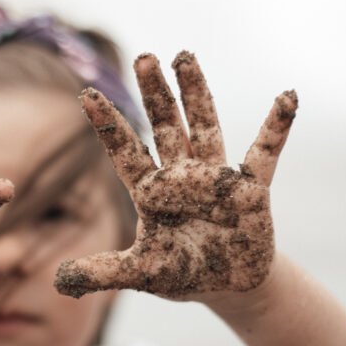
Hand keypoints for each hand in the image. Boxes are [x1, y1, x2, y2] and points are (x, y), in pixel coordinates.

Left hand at [54, 52, 295, 298]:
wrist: (230, 288)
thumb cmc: (184, 273)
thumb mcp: (140, 274)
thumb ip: (102, 272)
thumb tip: (59, 281)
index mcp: (152, 193)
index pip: (125, 152)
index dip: (108, 125)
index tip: (87, 95)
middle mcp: (182, 178)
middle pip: (165, 127)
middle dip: (156, 94)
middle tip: (145, 58)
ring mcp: (217, 180)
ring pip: (205, 128)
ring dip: (197, 94)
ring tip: (185, 58)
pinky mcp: (251, 191)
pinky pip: (265, 154)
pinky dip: (276, 128)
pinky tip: (286, 98)